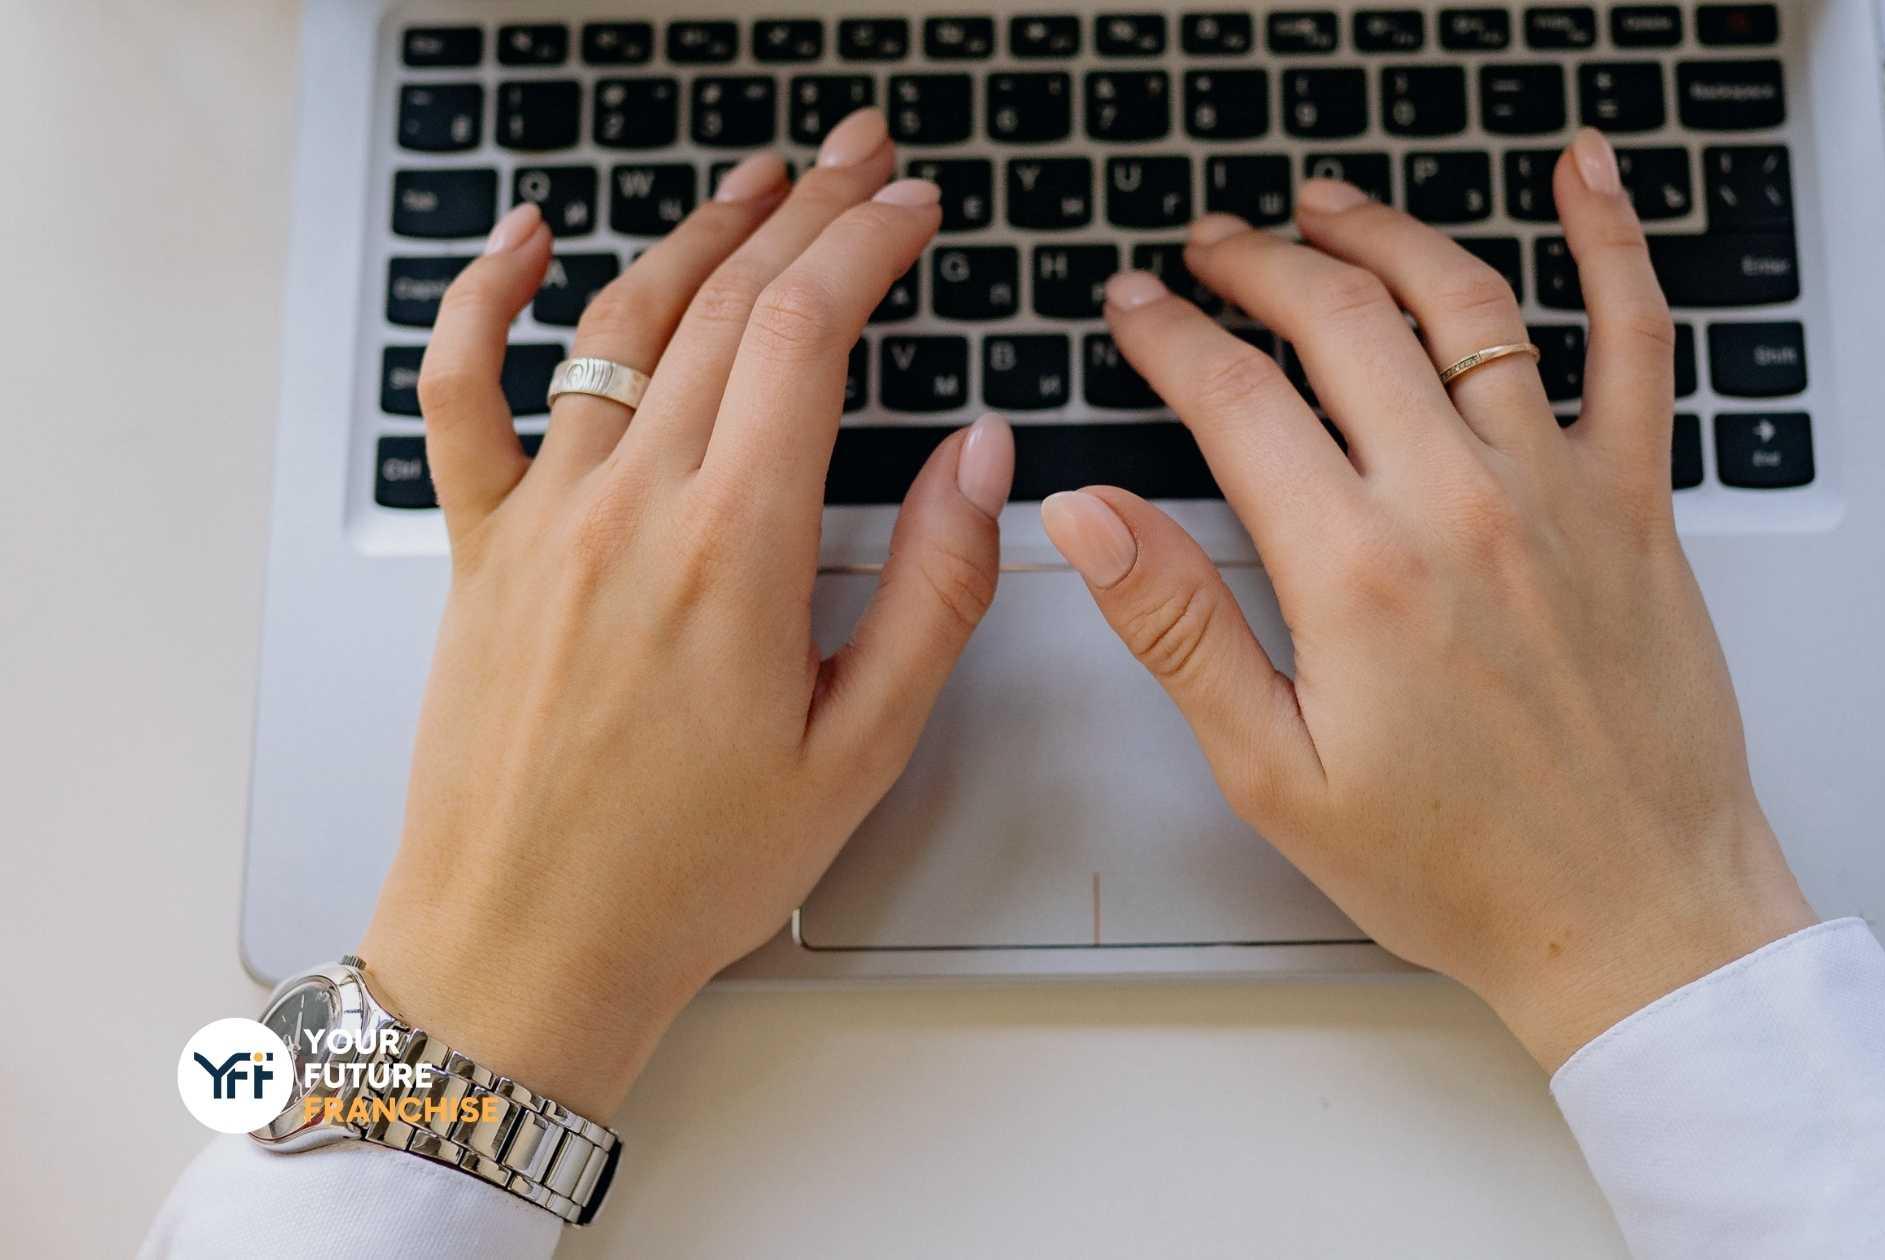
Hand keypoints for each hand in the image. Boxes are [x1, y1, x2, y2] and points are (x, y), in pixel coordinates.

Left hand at [358, 110, 1014, 1119]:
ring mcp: (543, 517)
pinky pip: (463, 394)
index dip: (868, 246)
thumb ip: (933, 591)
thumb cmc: (692, 869)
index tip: (914, 209)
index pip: (807, 334)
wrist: (527, 944)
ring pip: (620, 323)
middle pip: (726, 303)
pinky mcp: (482, 547)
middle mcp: (630, 507)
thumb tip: (981, 458)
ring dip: (698, 232)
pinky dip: (486, 297)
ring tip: (760, 180)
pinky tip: (529, 238)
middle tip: (862, 158)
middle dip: (808, 211)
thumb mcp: (861, 751)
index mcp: (734, 551)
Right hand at [1041, 129, 1814, 1070]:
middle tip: (1206, 250)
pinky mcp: (1637, 502)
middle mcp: (1460, 504)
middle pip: (1338, 322)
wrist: (1631, 916)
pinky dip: (1613, 244)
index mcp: (1358, 571)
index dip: (1166, 334)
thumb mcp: (1277, 774)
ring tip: (1324, 208)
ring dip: (1381, 233)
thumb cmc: (1461, 868)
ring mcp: (1559, 489)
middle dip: (1253, 264)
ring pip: (1463, 303)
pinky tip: (1584, 174)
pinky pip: (1635, 341)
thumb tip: (1087, 517)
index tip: (1133, 310)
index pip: (1234, 397)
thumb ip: (1179, 628)